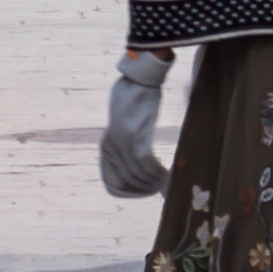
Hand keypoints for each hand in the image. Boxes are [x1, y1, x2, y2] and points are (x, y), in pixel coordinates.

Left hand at [101, 49, 174, 199]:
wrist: (138, 80)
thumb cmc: (133, 101)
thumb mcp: (122, 125)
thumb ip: (126, 144)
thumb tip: (139, 162)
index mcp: (106, 146)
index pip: (113, 181)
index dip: (130, 190)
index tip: (145, 191)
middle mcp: (112, 146)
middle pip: (129, 178)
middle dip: (146, 186)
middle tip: (161, 187)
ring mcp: (123, 140)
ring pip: (138, 171)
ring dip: (154, 179)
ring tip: (165, 179)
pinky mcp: (136, 133)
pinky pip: (146, 160)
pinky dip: (156, 169)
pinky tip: (166, 170)